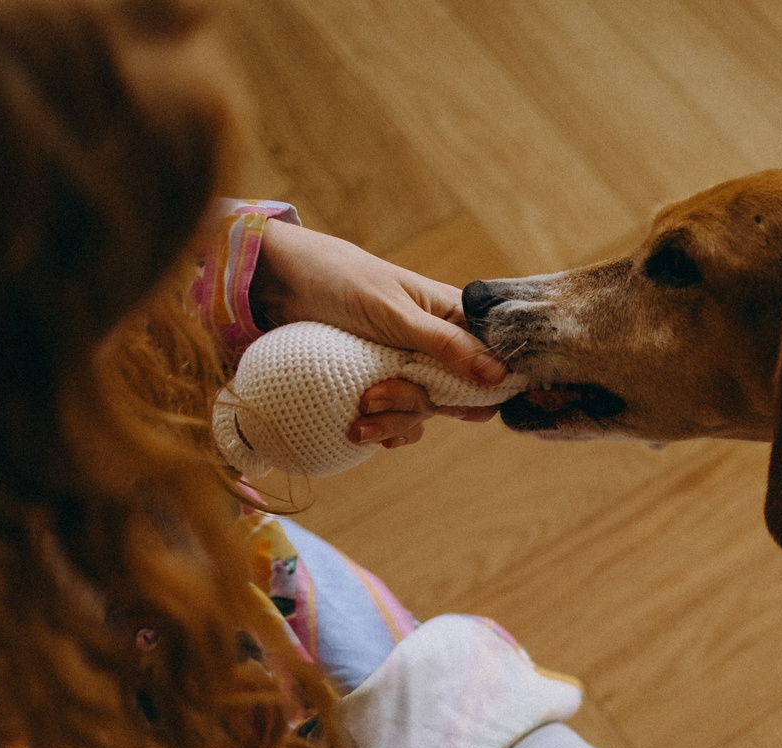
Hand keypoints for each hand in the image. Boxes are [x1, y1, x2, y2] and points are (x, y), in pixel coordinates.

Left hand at [252, 220, 505, 446]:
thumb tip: (500, 376)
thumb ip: (446, 345)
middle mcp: (438, 347)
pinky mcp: (381, 386)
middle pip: (456, 396)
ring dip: (392, 420)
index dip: (489, 388)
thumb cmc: (343, 283)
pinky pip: (399, 422)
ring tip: (357, 418)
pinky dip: (383, 430)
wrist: (281, 284)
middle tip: (375, 397)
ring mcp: (409, 369)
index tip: (465, 408)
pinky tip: (361, 430)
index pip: (493, 361)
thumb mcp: (396, 313)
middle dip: (415, 404)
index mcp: (453, 319)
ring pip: (424, 412)